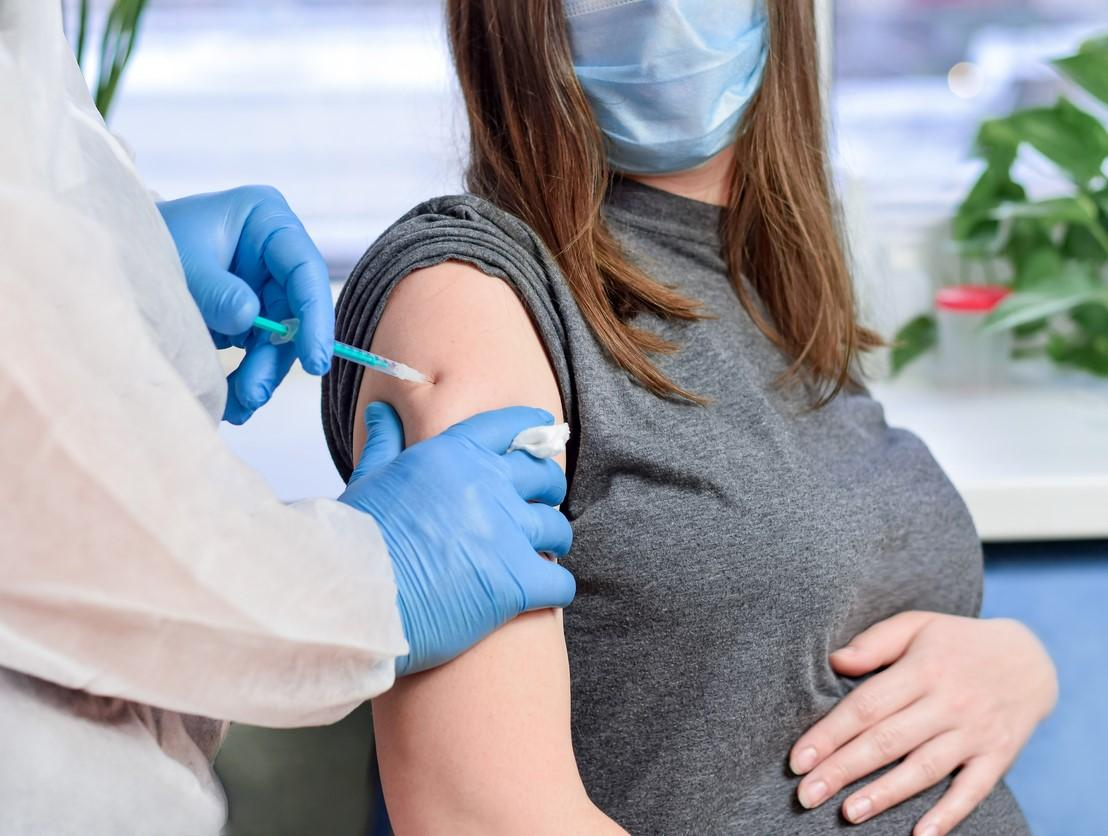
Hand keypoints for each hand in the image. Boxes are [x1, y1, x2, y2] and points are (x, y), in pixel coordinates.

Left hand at [158, 186, 333, 423]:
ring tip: (239, 405)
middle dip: (276, 357)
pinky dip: (248, 375)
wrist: (121, 253)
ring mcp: (265, 286)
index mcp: (268, 221)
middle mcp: (276, 254)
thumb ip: (217, 291)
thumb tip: (249, 319)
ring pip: (280, 338)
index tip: (314, 360)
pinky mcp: (252, 313)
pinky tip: (234, 401)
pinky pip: (260, 349)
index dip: (315, 316)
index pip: (306, 270)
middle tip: (255, 393)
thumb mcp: (182, 261)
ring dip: (262, 374)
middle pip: (295, 312)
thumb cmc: (153, 240)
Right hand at [339, 403, 575, 675]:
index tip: (545, 431)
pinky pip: (560, 580)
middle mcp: (487, 485)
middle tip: (541, 507)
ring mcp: (506, 532)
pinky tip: (544, 594)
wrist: (351, 598)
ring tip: (542, 554)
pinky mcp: (517, 581)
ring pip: (557, 528)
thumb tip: (382, 412)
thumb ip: (386, 444)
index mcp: (453, 454)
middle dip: (548, 491)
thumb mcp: (369, 480)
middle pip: (544, 477)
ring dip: (552, 541)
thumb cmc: (353, 542)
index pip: (508, 426)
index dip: (532, 427)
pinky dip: (556, 588)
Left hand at [790, 612, 1056, 834]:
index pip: (866, 706)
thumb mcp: (917, 625)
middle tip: (807, 795)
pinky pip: (973, 790)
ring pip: (924, 768)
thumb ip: (875, 642)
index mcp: (922, 669)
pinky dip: (949, 814)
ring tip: (848, 813)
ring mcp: (975, 732)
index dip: (829, 734)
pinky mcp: (998, 756)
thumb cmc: (956, 641)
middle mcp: (949, 702)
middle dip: (843, 770)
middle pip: (887, 741)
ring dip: (886, 794)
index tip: (798, 760)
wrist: (1031, 660)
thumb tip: (835, 661)